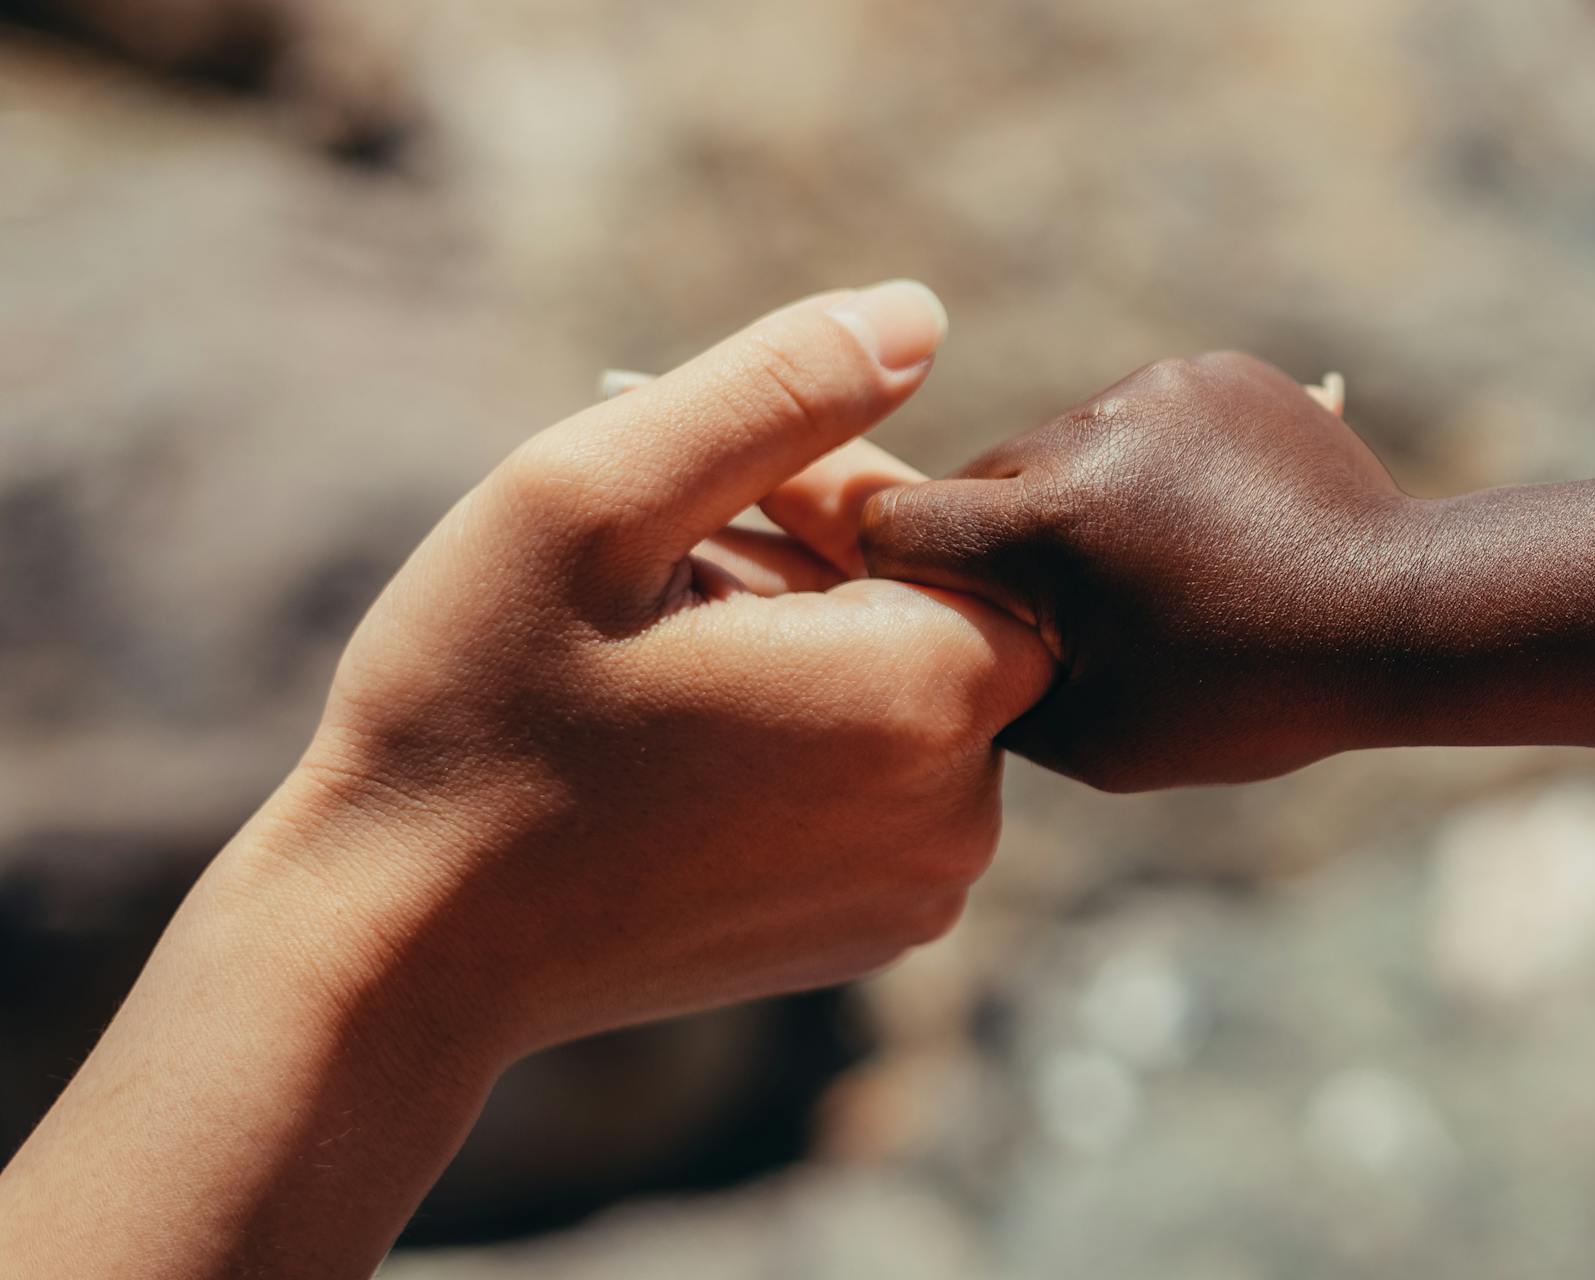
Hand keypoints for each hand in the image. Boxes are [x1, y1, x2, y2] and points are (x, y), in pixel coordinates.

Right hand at [271, 280, 1052, 1057]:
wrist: (405, 946)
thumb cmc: (478, 711)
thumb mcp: (599, 498)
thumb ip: (777, 390)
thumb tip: (918, 312)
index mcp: (923, 697)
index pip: (963, 534)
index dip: (843, 494)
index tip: (708, 500)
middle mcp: (957, 814)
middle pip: (940, 618)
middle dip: (816, 568)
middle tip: (666, 572)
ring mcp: (916, 890)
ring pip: (905, 699)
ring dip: (802, 648)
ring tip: (660, 656)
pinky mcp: (865, 932)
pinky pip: (874, 785)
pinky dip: (799, 736)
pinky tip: (677, 740)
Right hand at [858, 353, 1433, 790]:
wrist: (1401, 616)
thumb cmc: (1245, 696)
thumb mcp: (1094, 738)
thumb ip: (987, 688)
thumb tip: (926, 649)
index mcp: (1045, 524)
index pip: (897, 524)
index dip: (905, 580)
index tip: (950, 619)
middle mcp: (1085, 431)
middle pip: (976, 482)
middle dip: (996, 545)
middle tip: (1059, 611)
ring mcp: (1155, 389)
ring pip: (1053, 448)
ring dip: (1071, 504)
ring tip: (1149, 570)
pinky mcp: (1209, 372)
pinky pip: (1130, 419)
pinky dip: (1142, 469)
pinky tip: (1199, 526)